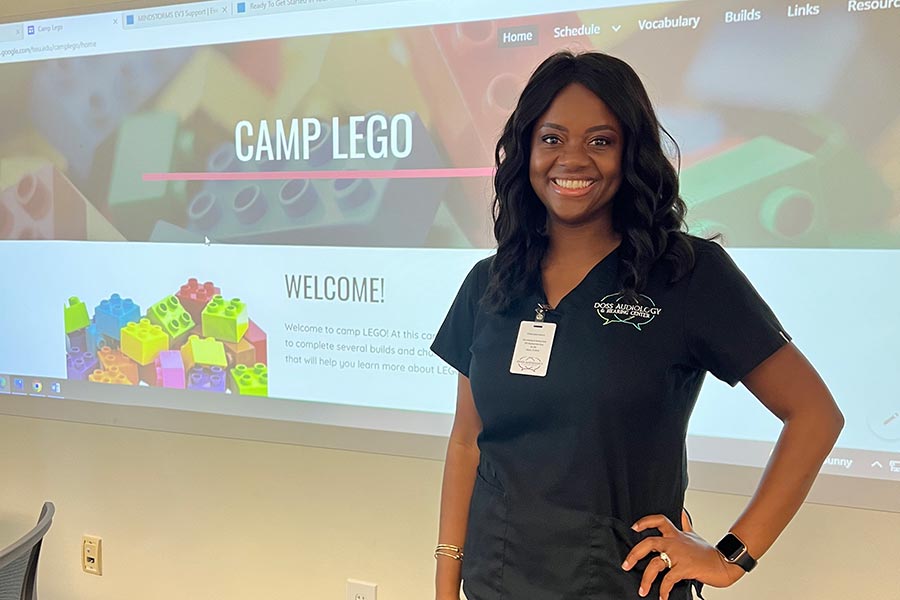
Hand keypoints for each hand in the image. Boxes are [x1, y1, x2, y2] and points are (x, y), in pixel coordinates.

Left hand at [621, 510, 744, 598]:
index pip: (659, 520)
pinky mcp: (685, 568)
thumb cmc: (707, 551)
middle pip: (649, 542)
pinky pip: (668, 579)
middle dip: (634, 553)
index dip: (645, 521)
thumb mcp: (693, 534)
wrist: (724, 563)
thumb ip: (684, 524)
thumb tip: (681, 511)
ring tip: (642, 590)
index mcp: (676, 534)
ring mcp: (679, 555)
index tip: (633, 527)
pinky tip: (662, 597)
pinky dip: (663, 589)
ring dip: (646, 578)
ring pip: (655, 563)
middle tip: (626, 565)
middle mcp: (675, 542)